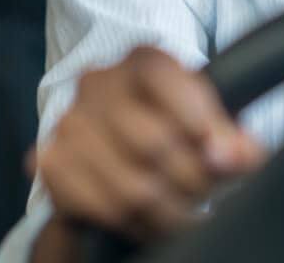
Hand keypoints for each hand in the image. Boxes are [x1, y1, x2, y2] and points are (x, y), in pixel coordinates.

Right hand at [32, 45, 265, 244]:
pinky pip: (98, 206)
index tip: (219, 154)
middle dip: (191, 181)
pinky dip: (131, 224)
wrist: (119, 155)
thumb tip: (234, 155)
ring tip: (182, 213)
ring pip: (130, 185)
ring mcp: (69, 121)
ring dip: (165, 212)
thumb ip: (234, 140)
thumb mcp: (211, 129)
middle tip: (204, 193)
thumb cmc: (175, 133)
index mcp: (141, 60)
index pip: (165, 77)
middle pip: (153, 142)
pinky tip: (147, 220)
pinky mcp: (50, 160)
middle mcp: (98, 82)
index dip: (199, 121)